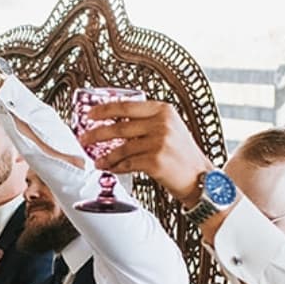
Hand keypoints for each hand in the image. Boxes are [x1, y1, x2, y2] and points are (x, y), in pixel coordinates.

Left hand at [78, 101, 210, 202]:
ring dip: (106, 155)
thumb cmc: (182, 155)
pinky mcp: (156, 161)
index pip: (127, 105)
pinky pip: (128, 163)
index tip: (90, 114)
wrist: (200, 178)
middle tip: (84, 138)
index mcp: (164, 110)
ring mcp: (159, 142)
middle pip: (120, 126)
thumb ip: (147, 122)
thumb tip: (113, 121)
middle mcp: (162, 123)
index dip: (104, 109)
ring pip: (122, 147)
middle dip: (97, 133)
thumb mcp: (170, 128)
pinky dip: (116, 167)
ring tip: (97, 160)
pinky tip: (111, 169)